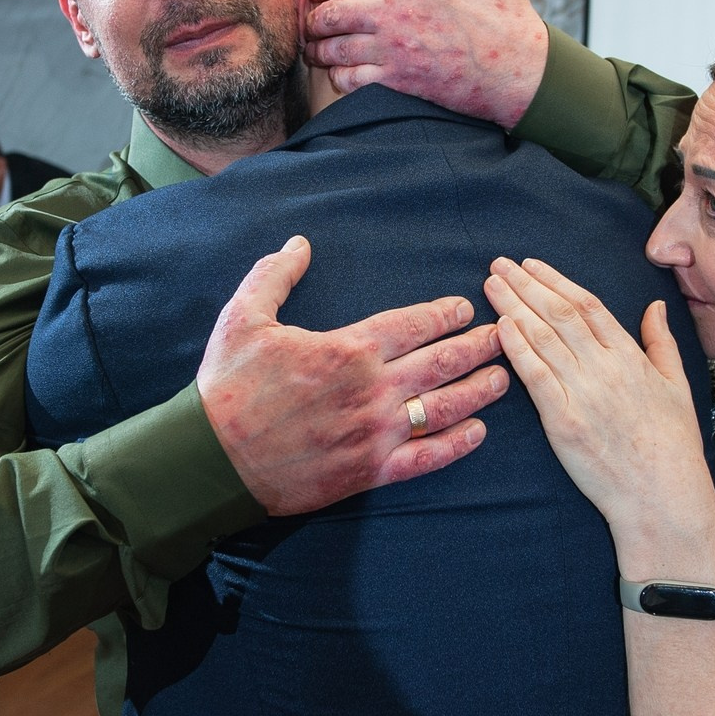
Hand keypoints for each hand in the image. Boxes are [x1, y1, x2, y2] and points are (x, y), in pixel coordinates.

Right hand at [200, 236, 507, 515]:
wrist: (211, 460)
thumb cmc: (227, 386)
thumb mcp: (242, 317)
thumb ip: (275, 276)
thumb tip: (299, 244)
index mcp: (348, 348)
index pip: (414, 324)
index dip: (445, 315)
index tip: (465, 310)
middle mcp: (372, 389)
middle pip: (442, 363)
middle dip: (478, 348)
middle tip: (503, 338)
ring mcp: (375, 433)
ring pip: (444, 408)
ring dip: (478, 391)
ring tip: (503, 379)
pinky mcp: (370, 471)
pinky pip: (426, 458)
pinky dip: (457, 446)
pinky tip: (478, 432)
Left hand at [305, 0, 548, 128]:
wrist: (521, 70)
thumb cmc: (510, 16)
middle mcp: (395, 13)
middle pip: (332, 11)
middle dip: (315, 17)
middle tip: (312, 23)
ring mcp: (394, 49)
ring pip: (335, 47)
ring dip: (320, 50)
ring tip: (317, 51)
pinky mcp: (399, 82)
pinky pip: (350, 79)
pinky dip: (339, 77)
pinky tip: (341, 75)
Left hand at [484, 257, 714, 577]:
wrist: (663, 495)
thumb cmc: (673, 445)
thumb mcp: (677, 385)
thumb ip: (662, 342)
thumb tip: (655, 306)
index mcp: (630, 356)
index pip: (587, 305)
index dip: (555, 281)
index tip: (531, 265)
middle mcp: (605, 367)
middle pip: (558, 314)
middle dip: (525, 285)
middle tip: (498, 263)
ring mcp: (583, 393)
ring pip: (543, 338)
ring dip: (513, 307)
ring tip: (490, 284)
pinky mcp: (564, 421)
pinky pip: (535, 377)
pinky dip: (516, 348)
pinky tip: (499, 326)